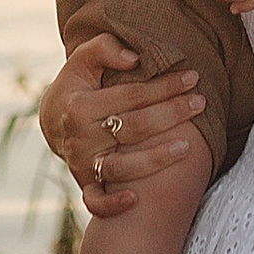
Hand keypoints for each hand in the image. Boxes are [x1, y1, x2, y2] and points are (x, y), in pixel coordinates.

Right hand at [38, 34, 204, 217]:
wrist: (53, 121)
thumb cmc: (79, 84)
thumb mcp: (84, 59)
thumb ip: (105, 48)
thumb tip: (135, 58)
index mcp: (80, 106)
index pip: (132, 96)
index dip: (164, 86)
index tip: (192, 77)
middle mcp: (80, 139)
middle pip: (134, 129)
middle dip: (171, 114)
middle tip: (200, 103)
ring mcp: (82, 165)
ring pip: (122, 168)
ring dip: (156, 159)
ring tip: (188, 147)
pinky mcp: (84, 185)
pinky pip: (95, 202)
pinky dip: (112, 204)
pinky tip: (136, 199)